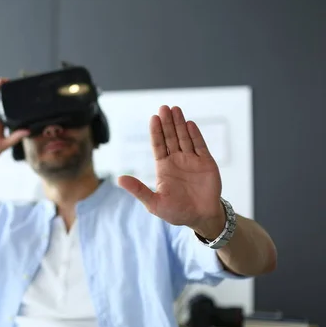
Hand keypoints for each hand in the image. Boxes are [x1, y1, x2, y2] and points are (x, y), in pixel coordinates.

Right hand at [0, 78, 28, 164]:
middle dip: (6, 92)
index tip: (21, 94)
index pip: (9, 110)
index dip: (14, 102)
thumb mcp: (4, 144)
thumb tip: (27, 131)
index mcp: (1, 124)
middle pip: (1, 102)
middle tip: (14, 83)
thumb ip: (15, 137)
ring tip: (5, 80)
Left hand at [118, 105, 224, 238]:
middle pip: (170, 137)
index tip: (153, 118)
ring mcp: (192, 160)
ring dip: (180, 124)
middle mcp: (177, 160)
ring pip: (184, 138)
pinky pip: (200, 146)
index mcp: (163, 167)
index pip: (158, 145)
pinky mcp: (206, 163)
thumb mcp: (154, 203)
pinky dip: (195, 135)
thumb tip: (119, 179)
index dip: (156, 132)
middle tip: (163, 107)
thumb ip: (138, 190)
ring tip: (175, 109)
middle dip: (167, 123)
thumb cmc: (176, 212)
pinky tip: (190, 124)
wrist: (200, 218)